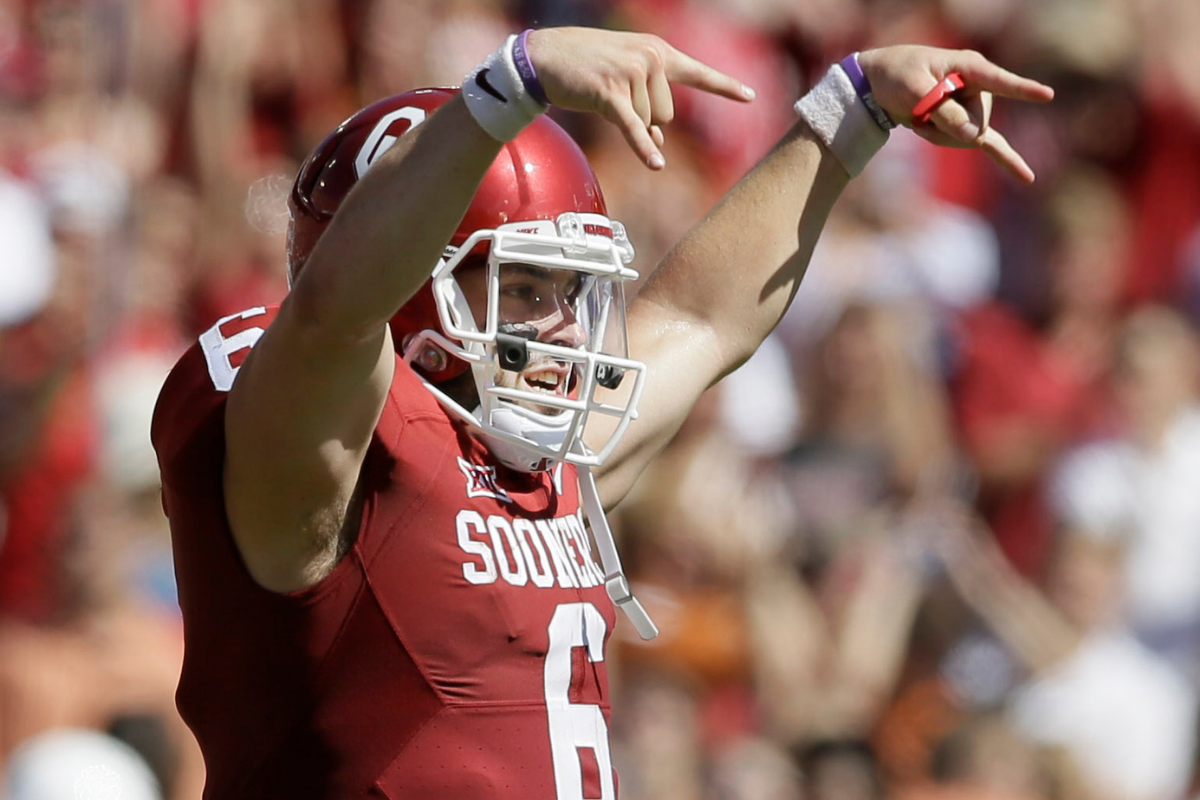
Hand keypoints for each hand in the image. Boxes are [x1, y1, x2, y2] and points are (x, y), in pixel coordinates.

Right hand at [526, 28, 755, 169]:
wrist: (544, 57)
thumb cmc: (586, 67)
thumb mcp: (624, 82)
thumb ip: (648, 108)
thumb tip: (659, 145)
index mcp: (658, 51)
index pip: (698, 72)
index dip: (725, 87)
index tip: (750, 97)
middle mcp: (650, 58)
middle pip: (666, 116)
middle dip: (643, 118)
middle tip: (614, 96)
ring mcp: (632, 74)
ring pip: (648, 124)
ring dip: (627, 122)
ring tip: (601, 95)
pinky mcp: (611, 94)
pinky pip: (633, 128)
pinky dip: (641, 147)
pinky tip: (655, 165)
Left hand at [857, 46, 1053, 181]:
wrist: (884, 83)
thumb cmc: (898, 76)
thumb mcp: (913, 89)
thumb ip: (943, 111)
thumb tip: (975, 136)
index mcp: (969, 67)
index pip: (999, 81)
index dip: (1021, 90)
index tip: (1047, 95)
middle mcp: (979, 88)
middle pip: (977, 122)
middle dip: (946, 125)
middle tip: (919, 109)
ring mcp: (976, 107)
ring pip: (971, 138)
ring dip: (941, 136)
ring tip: (921, 117)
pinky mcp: (968, 125)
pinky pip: (993, 145)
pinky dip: (1008, 161)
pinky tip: (1027, 178)